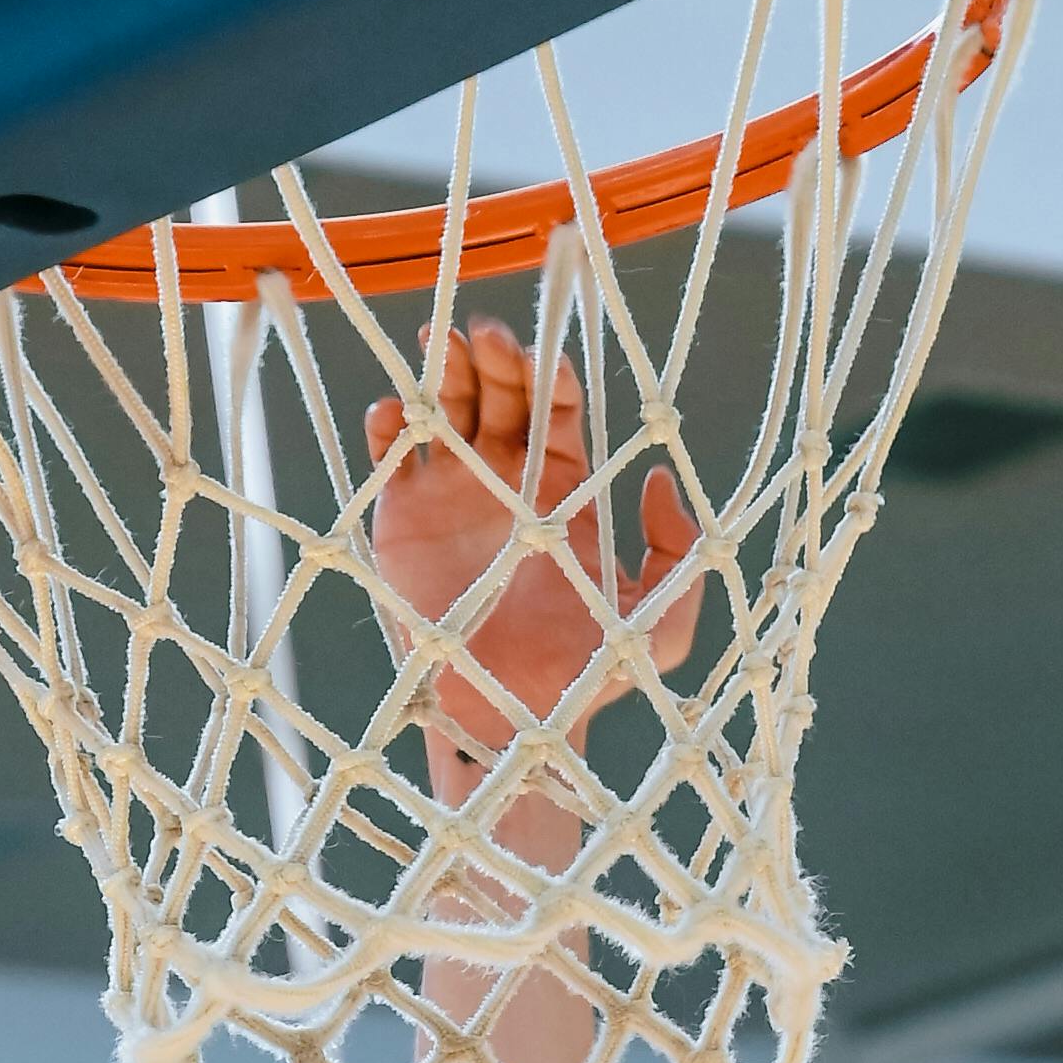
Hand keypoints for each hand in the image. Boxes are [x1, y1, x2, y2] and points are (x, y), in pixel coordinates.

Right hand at [366, 329, 701, 772]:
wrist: (514, 726)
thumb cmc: (587, 679)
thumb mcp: (662, 626)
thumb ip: (677, 556)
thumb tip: (658, 481)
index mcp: (561, 488)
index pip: (555, 405)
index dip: (547, 372)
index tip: (541, 362)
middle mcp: (506, 480)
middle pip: (498, 391)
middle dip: (493, 355)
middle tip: (488, 336)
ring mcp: (451, 495)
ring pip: (443, 407)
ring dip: (441, 368)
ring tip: (439, 343)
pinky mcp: (402, 521)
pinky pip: (389, 455)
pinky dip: (386, 424)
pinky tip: (394, 413)